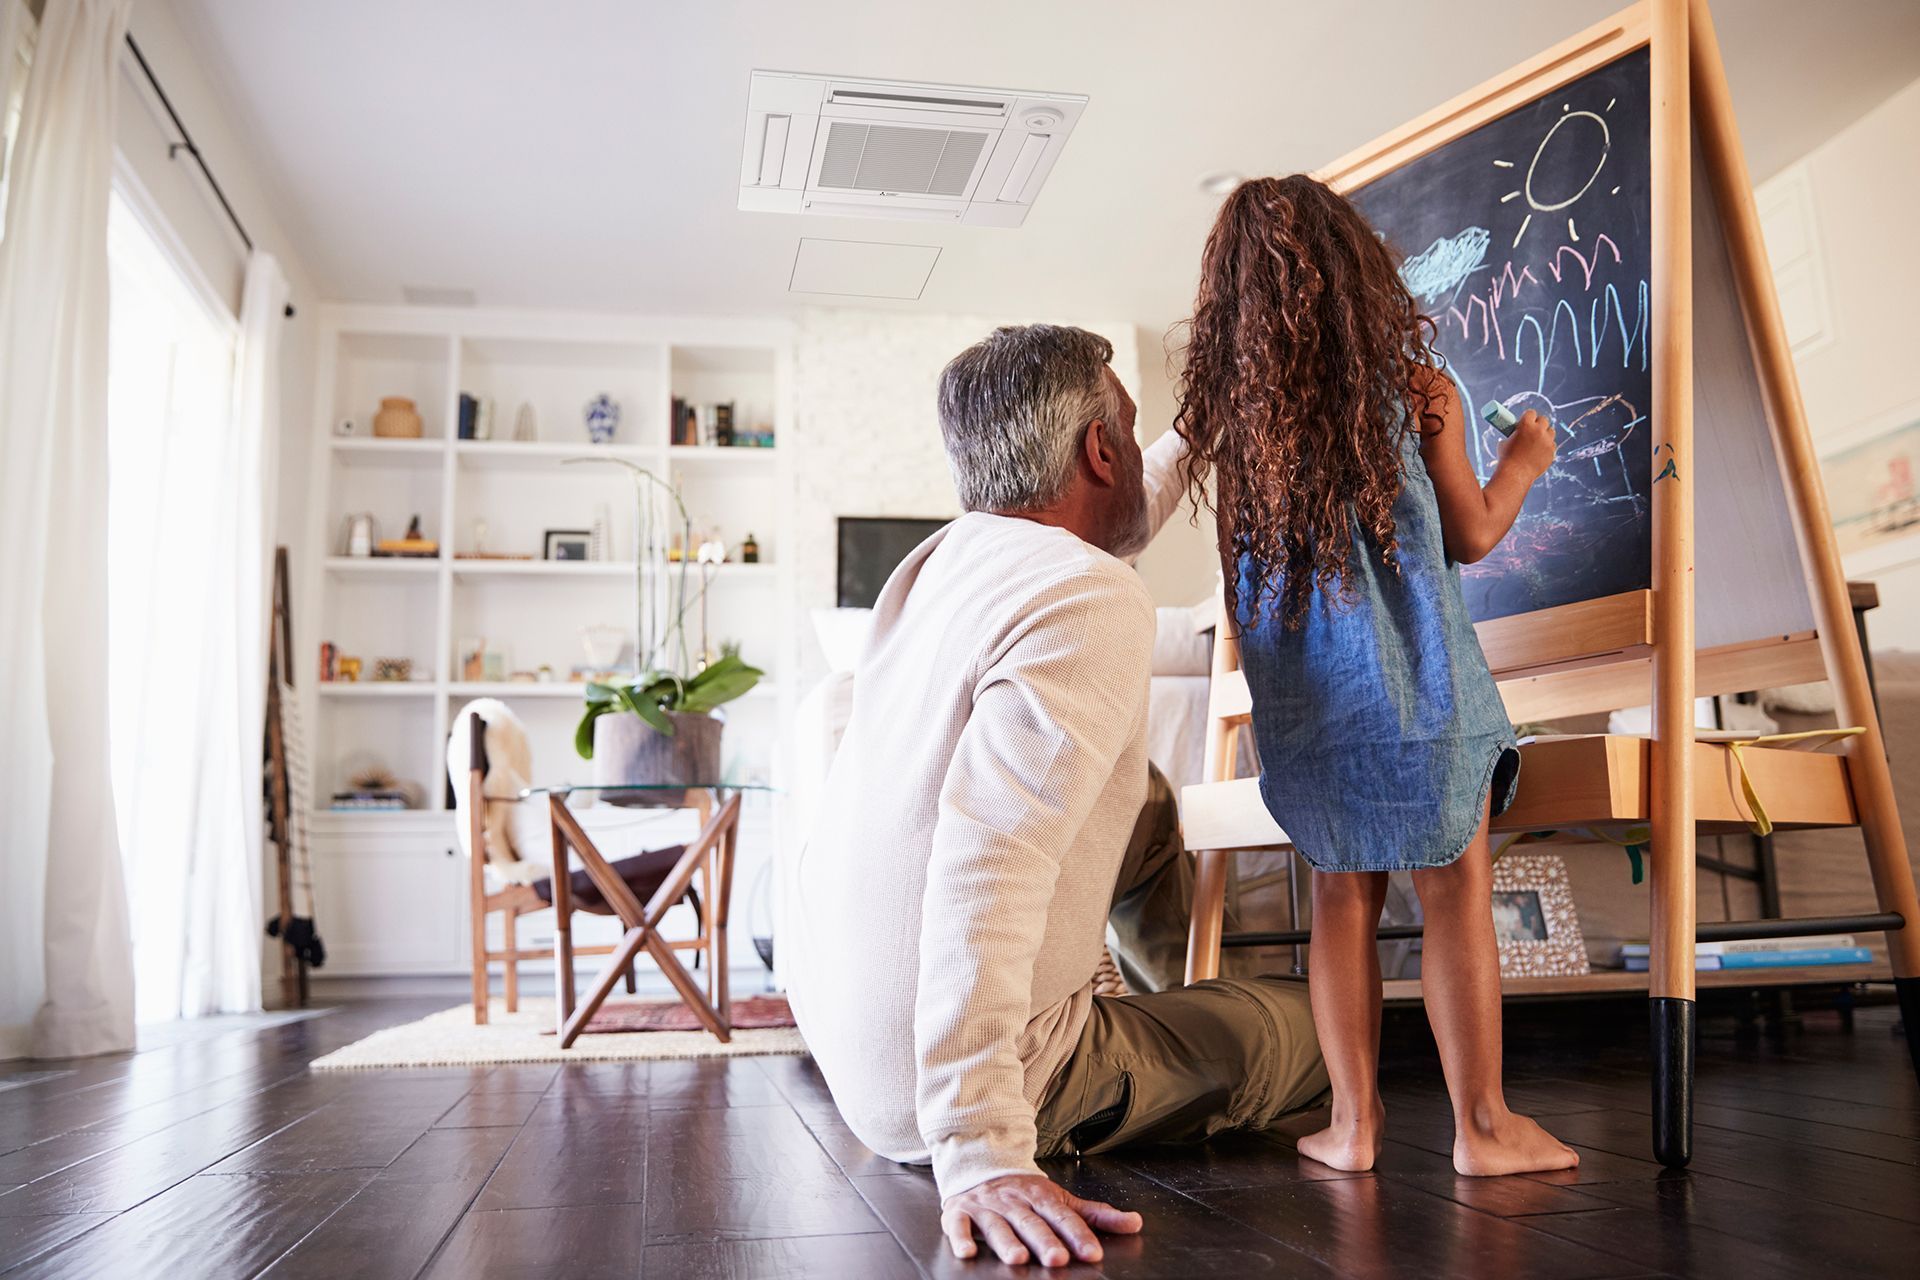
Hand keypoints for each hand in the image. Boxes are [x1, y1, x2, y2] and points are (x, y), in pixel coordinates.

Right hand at [941, 1173, 1142, 1266]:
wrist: (980, 1167)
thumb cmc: (1025, 1192)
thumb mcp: (1061, 1199)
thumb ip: (1096, 1214)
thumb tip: (1136, 1223)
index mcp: (1041, 1198)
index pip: (1063, 1217)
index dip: (1078, 1235)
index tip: (1093, 1253)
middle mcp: (1015, 1202)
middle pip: (1032, 1223)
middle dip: (1045, 1241)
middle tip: (1057, 1259)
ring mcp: (987, 1207)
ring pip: (999, 1225)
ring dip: (1007, 1242)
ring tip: (1019, 1259)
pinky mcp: (960, 1213)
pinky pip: (959, 1225)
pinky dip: (962, 1238)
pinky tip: (968, 1252)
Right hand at [1499, 409, 1556, 478]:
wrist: (1515, 474)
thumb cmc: (1507, 458)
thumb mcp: (1505, 442)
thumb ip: (1513, 435)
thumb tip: (1514, 434)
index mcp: (1525, 424)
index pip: (1531, 413)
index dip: (1528, 416)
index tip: (1526, 420)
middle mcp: (1538, 430)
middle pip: (1543, 420)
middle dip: (1538, 423)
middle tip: (1533, 428)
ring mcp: (1547, 441)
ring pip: (1550, 431)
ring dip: (1545, 433)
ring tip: (1539, 439)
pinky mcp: (1551, 451)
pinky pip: (1552, 444)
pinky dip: (1547, 446)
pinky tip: (1541, 450)